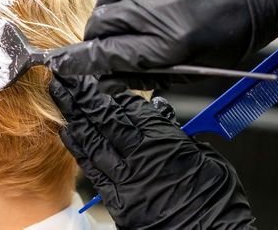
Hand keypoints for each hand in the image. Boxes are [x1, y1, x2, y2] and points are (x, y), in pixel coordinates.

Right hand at [48, 0, 277, 88]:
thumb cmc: (232, 34)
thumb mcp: (191, 68)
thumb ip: (143, 74)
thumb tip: (106, 80)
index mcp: (165, 42)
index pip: (106, 54)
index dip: (81, 63)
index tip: (63, 66)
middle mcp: (154, 9)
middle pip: (100, 25)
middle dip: (97, 40)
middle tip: (109, 49)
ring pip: (109, 1)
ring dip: (110, 17)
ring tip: (129, 28)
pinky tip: (148, 7)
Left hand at [50, 75, 254, 228]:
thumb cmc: (217, 200)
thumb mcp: (206, 157)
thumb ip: (178, 136)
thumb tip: (162, 118)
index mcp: (165, 140)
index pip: (132, 109)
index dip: (114, 92)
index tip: (103, 82)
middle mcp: (141, 156)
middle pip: (106, 119)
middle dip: (84, 96)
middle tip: (67, 78)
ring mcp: (125, 178)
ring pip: (93, 139)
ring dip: (74, 116)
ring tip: (60, 95)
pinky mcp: (117, 200)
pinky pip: (91, 168)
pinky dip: (78, 148)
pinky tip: (67, 132)